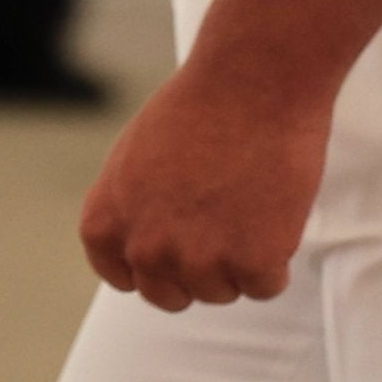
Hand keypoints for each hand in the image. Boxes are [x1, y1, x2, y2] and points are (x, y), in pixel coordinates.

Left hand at [76, 61, 334, 310]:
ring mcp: (197, 261)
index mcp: (105, 221)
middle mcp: (144, 248)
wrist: (250, 85)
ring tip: (245, 204)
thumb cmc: (196, 110)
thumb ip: (131, 208)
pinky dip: (276, 259)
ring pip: (221, 292)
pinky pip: (265, 287)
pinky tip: (272, 212)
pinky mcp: (250, 264)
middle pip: (170, 295)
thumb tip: (143, 240)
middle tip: (218, 229)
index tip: (173, 251)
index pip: (119, 275)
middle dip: (195, 270)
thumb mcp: (133, 159)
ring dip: (238, 261)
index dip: (150, 267)